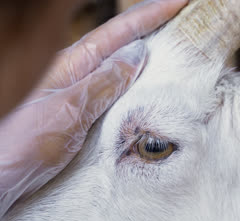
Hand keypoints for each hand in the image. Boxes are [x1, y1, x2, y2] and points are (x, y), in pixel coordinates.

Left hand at [0, 0, 187, 217]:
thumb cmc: (17, 145)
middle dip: (150, 24)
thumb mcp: (66, 110)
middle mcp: (75, 75)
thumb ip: (103, 83)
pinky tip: (143, 83)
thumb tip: (137, 54)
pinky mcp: (80, 115)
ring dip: (145, 51)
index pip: (118, 32)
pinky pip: (115, 90)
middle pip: (119, 41)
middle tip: (178, 14)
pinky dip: (135, 81)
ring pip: (118, 65)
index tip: (178, 1)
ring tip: (170, 42)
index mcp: (70, 65)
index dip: (150, 15)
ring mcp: (78, 94)